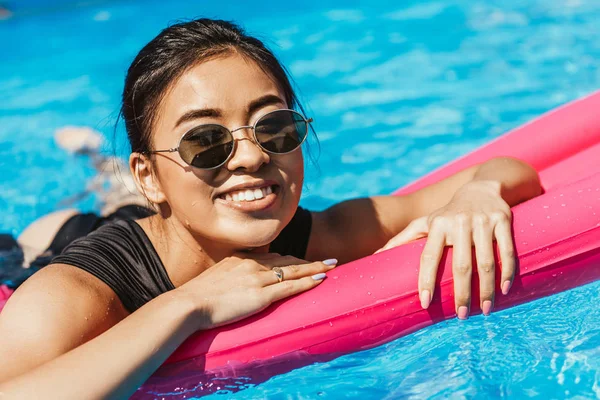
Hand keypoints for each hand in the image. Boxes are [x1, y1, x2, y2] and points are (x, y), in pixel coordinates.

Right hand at [176, 253, 337, 328]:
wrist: (189, 304)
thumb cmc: (195, 298)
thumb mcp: (213, 281)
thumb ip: (226, 280)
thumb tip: (228, 289)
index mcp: (241, 260)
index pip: (272, 257)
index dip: (290, 260)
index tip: (302, 262)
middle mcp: (252, 264)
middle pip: (287, 260)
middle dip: (308, 262)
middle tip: (327, 261)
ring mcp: (258, 278)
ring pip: (293, 270)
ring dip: (315, 268)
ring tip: (332, 266)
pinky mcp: (261, 295)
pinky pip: (291, 286)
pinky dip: (308, 282)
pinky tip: (321, 280)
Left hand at [376, 181, 515, 318]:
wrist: (481, 187)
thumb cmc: (447, 213)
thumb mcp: (424, 222)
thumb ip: (402, 239)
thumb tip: (374, 257)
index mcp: (437, 225)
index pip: (429, 257)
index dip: (426, 280)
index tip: (425, 303)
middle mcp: (459, 222)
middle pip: (460, 265)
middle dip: (460, 293)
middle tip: (459, 316)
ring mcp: (482, 221)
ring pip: (485, 262)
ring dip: (486, 290)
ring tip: (483, 310)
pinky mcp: (502, 220)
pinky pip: (506, 251)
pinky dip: (507, 272)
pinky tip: (504, 290)